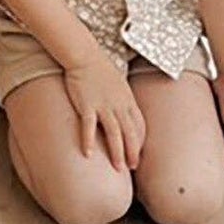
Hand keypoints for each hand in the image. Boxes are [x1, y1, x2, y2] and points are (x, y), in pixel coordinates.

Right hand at [62, 50, 146, 171]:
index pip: (139, 125)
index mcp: (128, 99)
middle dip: (133, 153)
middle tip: (132, 168)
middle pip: (130, 133)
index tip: (137, 155)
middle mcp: (119, 104)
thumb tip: (124, 114)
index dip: (139, 142)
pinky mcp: (87, 104)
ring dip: (117, 152)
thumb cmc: (100, 69)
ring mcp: (103, 105)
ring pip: (114, 133)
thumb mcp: (119, 84)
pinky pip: (89, 126)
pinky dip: (89, 141)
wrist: (84, 55)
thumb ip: (123, 100)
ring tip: (118, 168)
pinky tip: (88, 155)